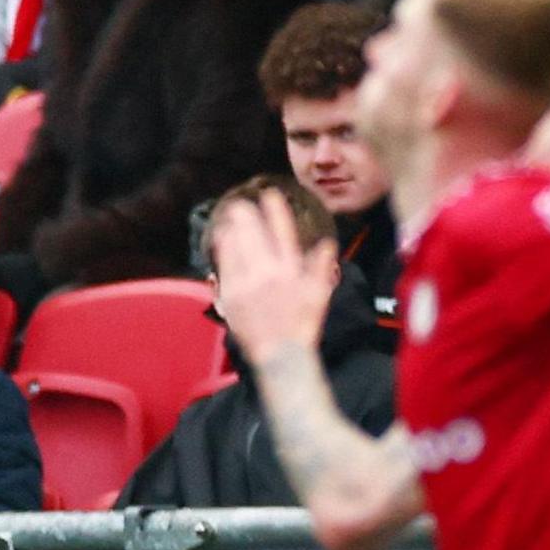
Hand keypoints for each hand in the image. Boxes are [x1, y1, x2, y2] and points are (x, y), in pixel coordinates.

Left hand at [208, 191, 338, 365]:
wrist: (281, 355)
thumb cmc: (302, 326)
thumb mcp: (319, 295)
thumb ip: (321, 267)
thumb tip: (326, 244)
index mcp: (291, 270)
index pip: (282, 231)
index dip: (275, 209)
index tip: (269, 195)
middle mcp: (269, 273)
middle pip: (253, 233)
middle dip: (246, 214)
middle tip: (240, 204)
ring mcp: (248, 284)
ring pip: (236, 245)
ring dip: (232, 228)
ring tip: (231, 217)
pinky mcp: (232, 295)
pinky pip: (224, 264)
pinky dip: (223, 248)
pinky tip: (222, 239)